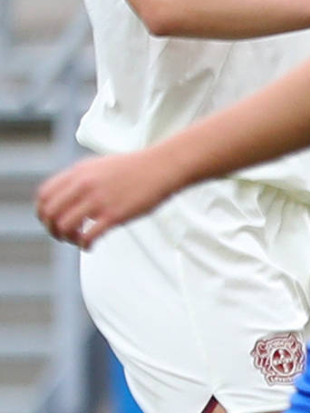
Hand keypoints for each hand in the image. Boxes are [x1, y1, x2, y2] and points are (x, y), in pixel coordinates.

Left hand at [36, 150, 183, 248]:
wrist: (163, 167)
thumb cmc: (136, 168)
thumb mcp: (99, 165)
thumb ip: (80, 178)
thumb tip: (67, 196)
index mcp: (78, 172)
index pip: (44, 195)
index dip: (43, 212)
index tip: (51, 220)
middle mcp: (83, 185)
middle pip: (50, 212)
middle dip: (51, 228)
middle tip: (62, 235)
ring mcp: (98, 200)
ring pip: (65, 225)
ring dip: (67, 238)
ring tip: (77, 240)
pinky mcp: (114, 215)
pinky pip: (88, 235)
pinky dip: (84, 245)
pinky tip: (90, 246)